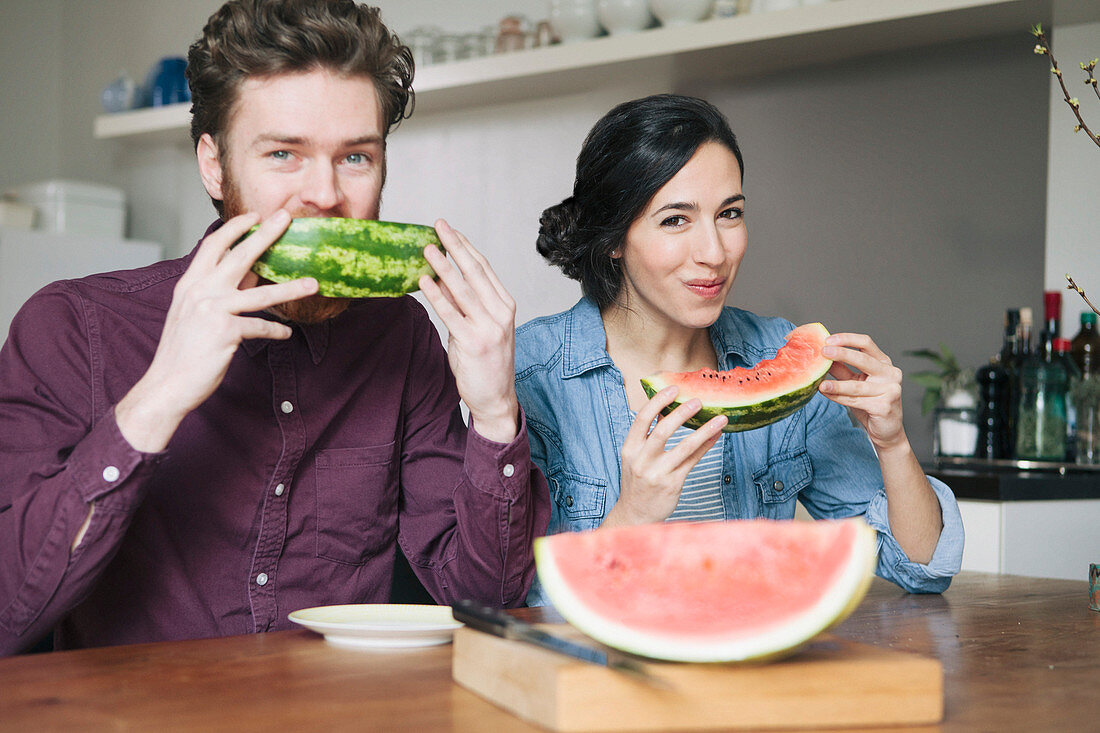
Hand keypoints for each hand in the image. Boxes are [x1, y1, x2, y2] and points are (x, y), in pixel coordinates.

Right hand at [115, 210, 318, 451]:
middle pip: (239, 255)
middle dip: (265, 234)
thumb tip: (249, 275)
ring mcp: (212, 310)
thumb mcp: (196, 313)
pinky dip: (276, 330)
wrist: (167, 384)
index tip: (254, 216)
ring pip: (260, 294)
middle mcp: (200, 291)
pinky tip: (286, 333)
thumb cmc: (184, 350)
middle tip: (287, 218)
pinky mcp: (225, 332)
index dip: (234, 228)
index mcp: (190, 283)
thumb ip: (220, 292)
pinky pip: (260, 327)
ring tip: (313, 284)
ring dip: (290, 289)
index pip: (213, 245)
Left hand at [418, 219, 518, 443]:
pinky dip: (436, 296)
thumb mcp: (475, 327)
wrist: (496, 398)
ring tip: (427, 248)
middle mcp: (501, 313)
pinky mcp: (474, 343)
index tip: (449, 229)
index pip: (483, 268)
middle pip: (475, 272)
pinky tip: (423, 281)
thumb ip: (461, 304)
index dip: (465, 246)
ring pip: (463, 289)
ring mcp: (490, 328)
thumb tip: (439, 277)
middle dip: (455, 246)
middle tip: (438, 225)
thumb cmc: (485, 362)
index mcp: (505, 305)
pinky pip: (451, 314)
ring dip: (443, 266)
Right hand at [603, 386, 726, 526]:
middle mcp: (641, 460)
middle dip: (682, 413)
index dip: (658, 401)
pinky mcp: (672, 484)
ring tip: (719, 418)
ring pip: (684, 447)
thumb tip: (664, 408)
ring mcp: (658, 473)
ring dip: (704, 430)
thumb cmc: (637, 481)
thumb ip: (649, 434)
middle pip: (663, 431)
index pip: (642, 419)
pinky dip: (706, 445)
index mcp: (629, 448)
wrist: (635, 515)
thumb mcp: (635, 456)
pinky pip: (693, 461)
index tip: (674, 389)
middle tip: (698, 401)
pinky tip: (715, 435)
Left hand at [818, 332, 906, 451]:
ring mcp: (890, 390)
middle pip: (863, 359)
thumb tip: (821, 356)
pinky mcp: (885, 406)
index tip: (828, 339)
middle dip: (841, 354)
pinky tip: (826, 394)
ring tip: (819, 383)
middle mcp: (891, 373)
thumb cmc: (870, 403)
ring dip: (836, 384)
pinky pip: (856, 401)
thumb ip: (842, 369)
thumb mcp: (855, 382)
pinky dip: (839, 398)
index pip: (866, 343)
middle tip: (823, 352)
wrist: (886, 430)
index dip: (847, 339)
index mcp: (883, 363)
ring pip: (856, 385)